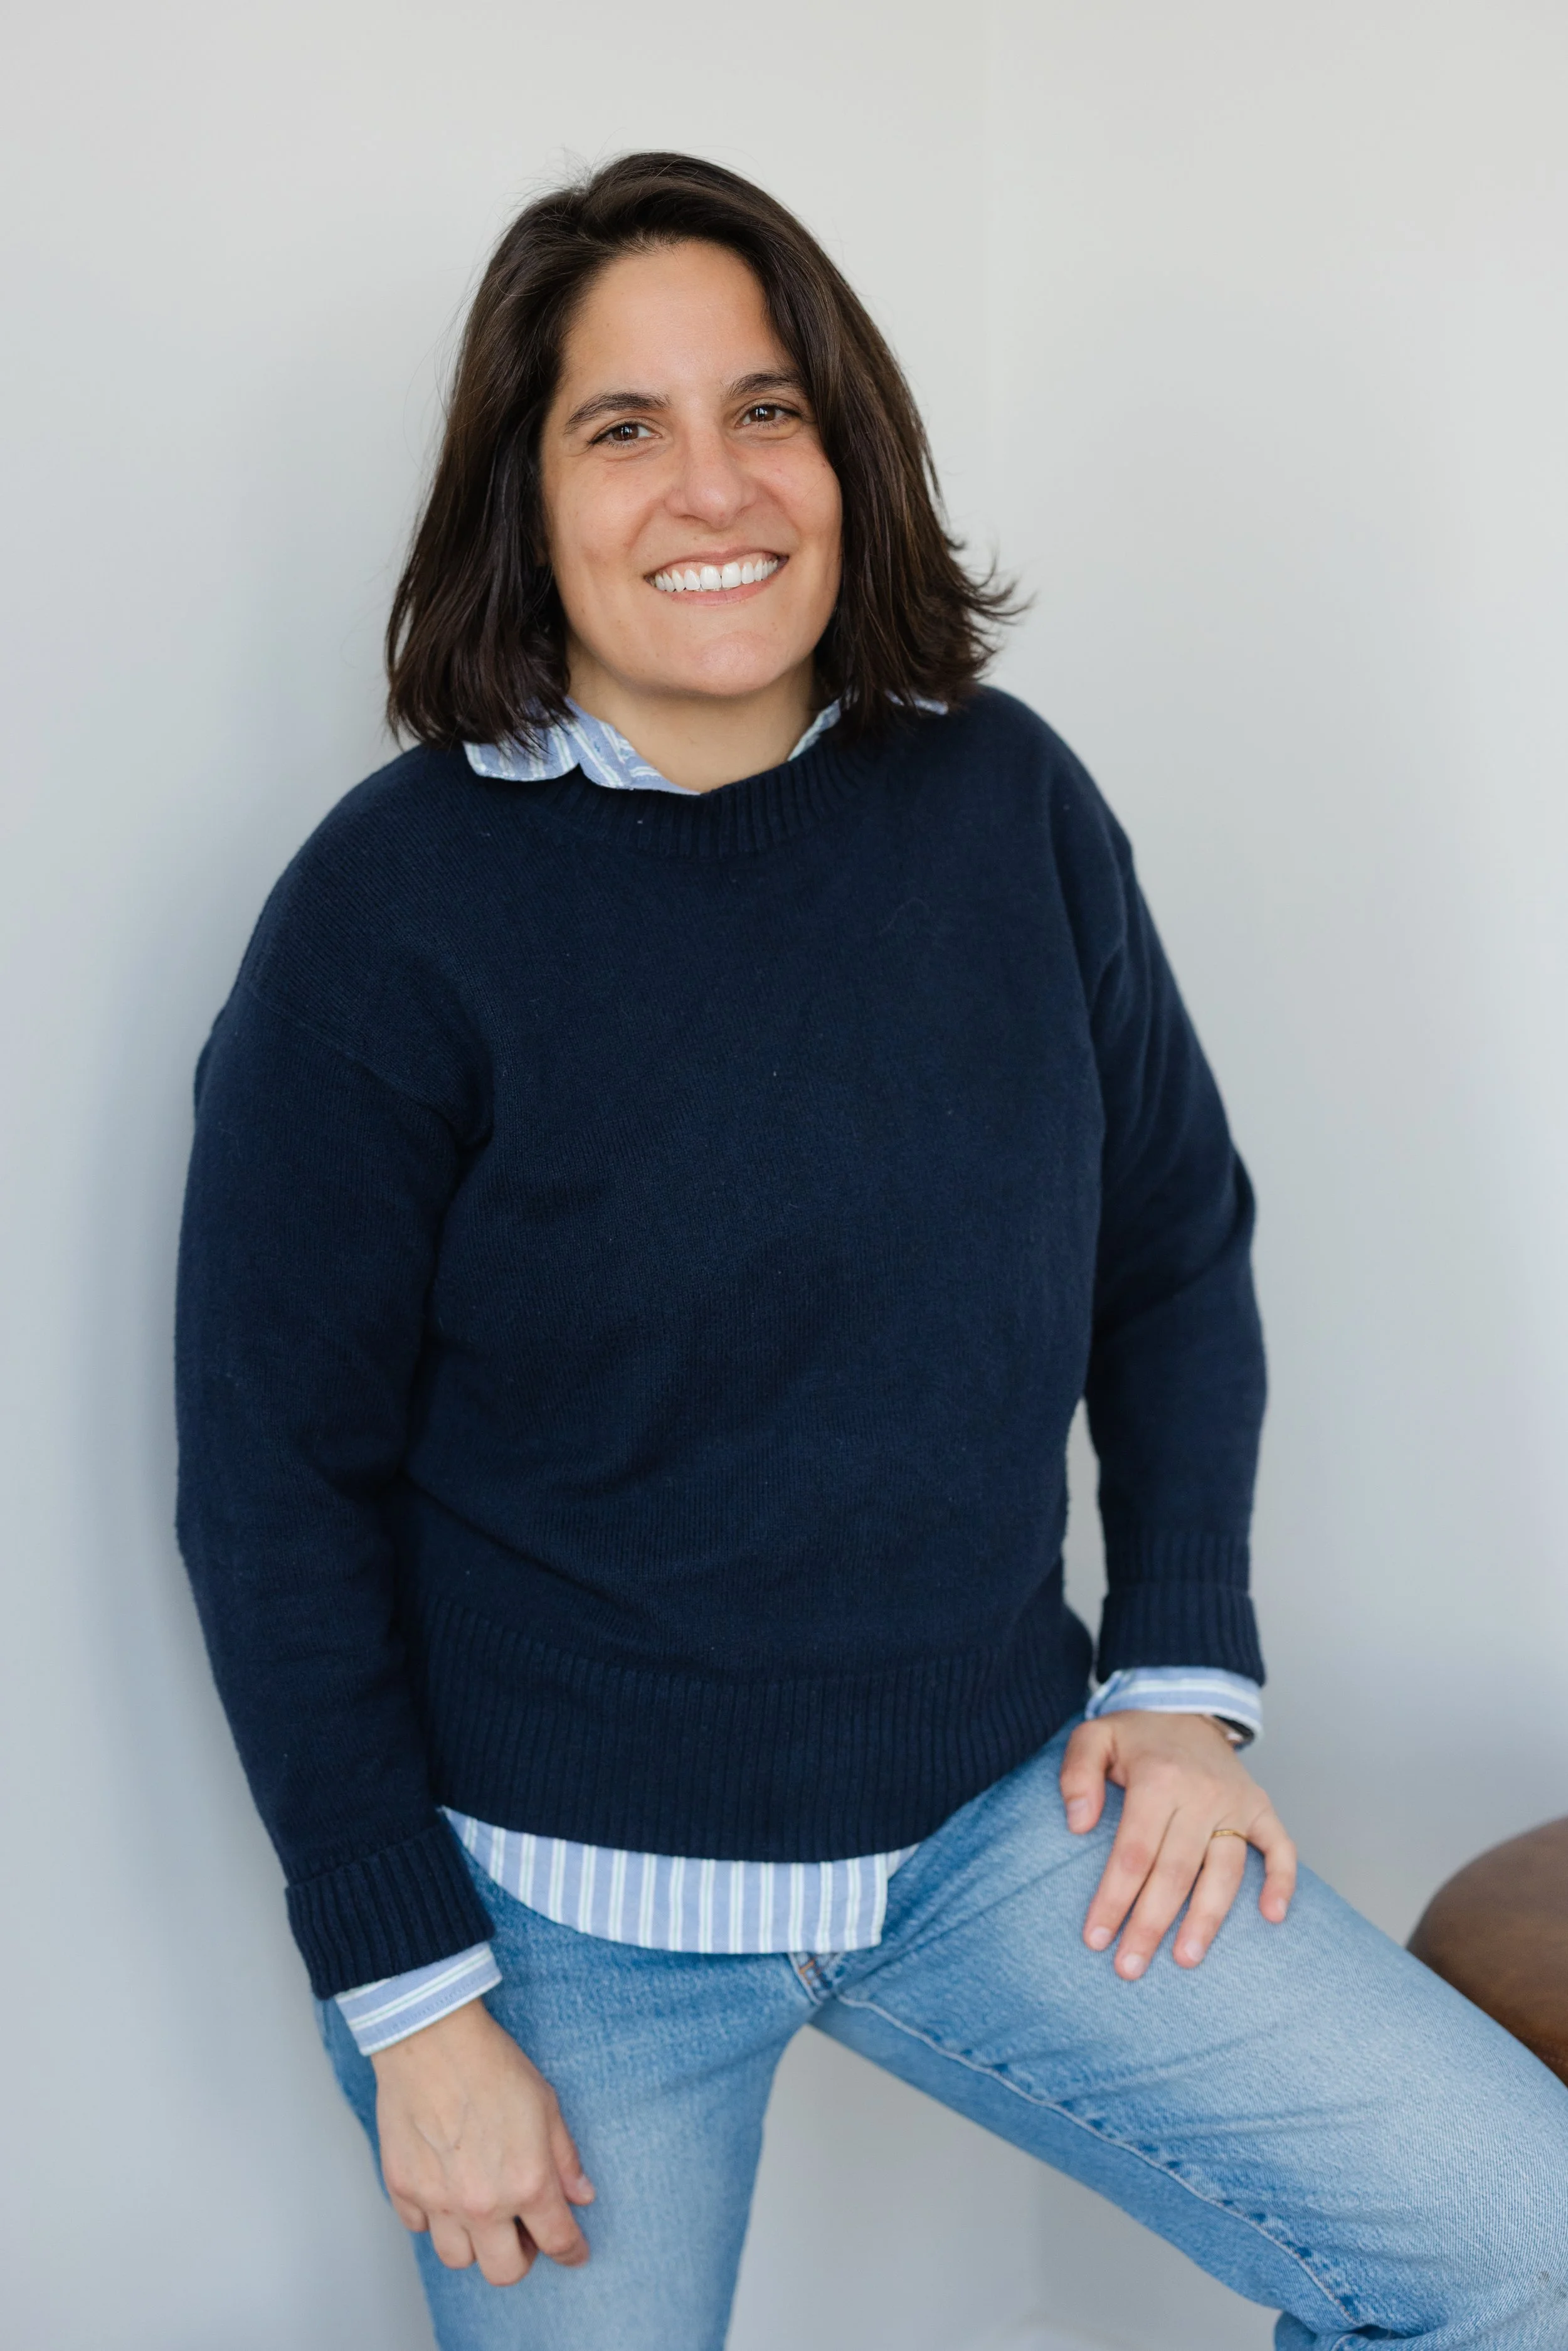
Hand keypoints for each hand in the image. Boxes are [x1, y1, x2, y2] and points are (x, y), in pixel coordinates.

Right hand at [370, 1998, 594, 2285]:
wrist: (432, 2038)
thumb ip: (565, 2158)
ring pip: (457, 2259)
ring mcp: (439, 2200)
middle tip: (523, 2233)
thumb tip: (581, 2196)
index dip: (572, 2252)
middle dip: (520, 2258)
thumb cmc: (491, 2064)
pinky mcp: (403, 2188)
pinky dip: (433, 2217)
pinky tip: (444, 2187)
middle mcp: (483, 2203)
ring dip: (474, 2243)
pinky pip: (419, 2227)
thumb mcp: (547, 2105)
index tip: (575, 2253)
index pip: (558, 2241)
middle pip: (504, 2272)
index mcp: (527, 2182)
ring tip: (481, 2212)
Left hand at [1060, 1710, 1295, 1979]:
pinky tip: (1273, 1917)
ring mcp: (1235, 1803)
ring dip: (1207, 1919)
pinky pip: (1281, 1847)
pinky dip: (1282, 1881)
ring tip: (1186, 1960)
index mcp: (1157, 1778)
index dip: (1113, 1899)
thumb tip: (1077, 1825)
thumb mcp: (1092, 1737)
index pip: (1133, 1853)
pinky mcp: (1261, 1807)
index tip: (1095, 1938)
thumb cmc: (1135, 1735)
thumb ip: (1076, 1775)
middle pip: (1175, 1872)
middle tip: (1130, 1968)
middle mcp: (1200, 1793)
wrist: (1185, 1705)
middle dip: (1151, 1925)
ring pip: (1225, 1871)